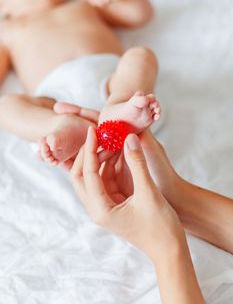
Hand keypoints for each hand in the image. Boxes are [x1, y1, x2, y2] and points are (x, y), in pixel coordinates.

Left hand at [70, 127, 183, 260]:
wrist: (170, 249)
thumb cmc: (160, 227)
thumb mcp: (148, 193)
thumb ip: (137, 164)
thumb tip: (129, 138)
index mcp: (101, 209)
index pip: (87, 174)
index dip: (89, 150)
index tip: (93, 130)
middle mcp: (98, 208)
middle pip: (82, 176)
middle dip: (89, 154)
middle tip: (99, 135)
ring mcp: (105, 205)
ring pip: (94, 176)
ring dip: (101, 158)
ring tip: (113, 140)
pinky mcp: (114, 202)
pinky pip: (107, 179)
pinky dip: (111, 165)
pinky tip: (120, 152)